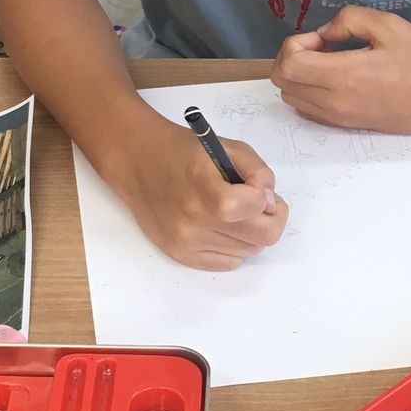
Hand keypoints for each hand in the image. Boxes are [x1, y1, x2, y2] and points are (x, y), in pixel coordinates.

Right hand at [117, 117, 288, 270]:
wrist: (140, 164)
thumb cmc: (185, 153)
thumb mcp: (229, 148)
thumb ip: (259, 173)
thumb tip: (269, 204)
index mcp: (203, 186)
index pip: (252, 206)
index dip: (264, 196)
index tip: (256, 188)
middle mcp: (193, 220)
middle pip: (260, 238)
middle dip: (269, 219)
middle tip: (260, 205)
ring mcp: (186, 241)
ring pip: (248, 251)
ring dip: (250, 232)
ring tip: (235, 212)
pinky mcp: (181, 255)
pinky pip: (229, 262)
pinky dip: (233, 246)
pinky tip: (221, 226)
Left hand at [272, 7, 410, 132]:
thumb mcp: (388, 25)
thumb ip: (348, 21)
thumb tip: (324, 33)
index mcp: (345, 76)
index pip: (288, 64)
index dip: (295, 43)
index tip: (323, 38)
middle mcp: (336, 102)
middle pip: (283, 83)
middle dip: (292, 57)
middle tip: (322, 47)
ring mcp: (341, 119)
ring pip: (292, 98)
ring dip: (300, 75)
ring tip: (330, 62)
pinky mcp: (349, 126)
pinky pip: (310, 111)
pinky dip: (309, 92)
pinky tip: (337, 78)